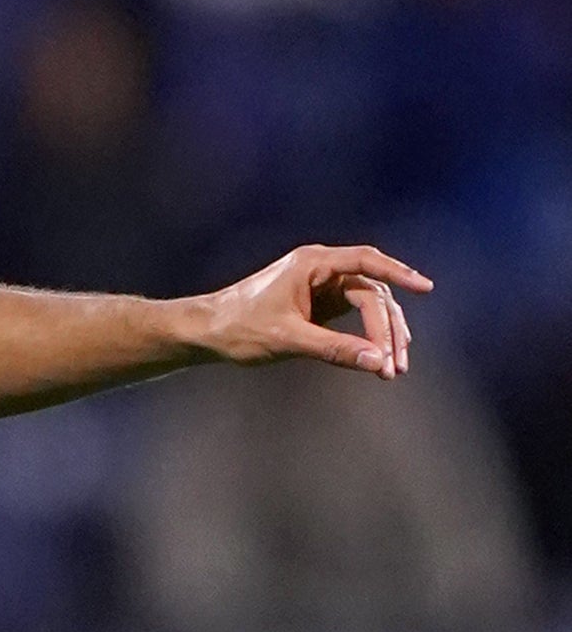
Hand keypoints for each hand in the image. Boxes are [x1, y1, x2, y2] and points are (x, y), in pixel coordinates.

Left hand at [199, 243, 431, 378]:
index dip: (400, 273)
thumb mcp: (289, 340)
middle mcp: (320, 269)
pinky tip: (377, 359)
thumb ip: (334, 350)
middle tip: (396, 364)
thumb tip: (375, 362)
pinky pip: (351, 317)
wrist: (205, 333)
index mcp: (313, 264)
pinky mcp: (317, 306)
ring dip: (380, 335)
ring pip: (365, 305)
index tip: (425, 288)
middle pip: (371, 291)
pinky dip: (364, 337)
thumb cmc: (239, 330)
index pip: (367, 261)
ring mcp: (319, 287)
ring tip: (391, 369)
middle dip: (388, 328)